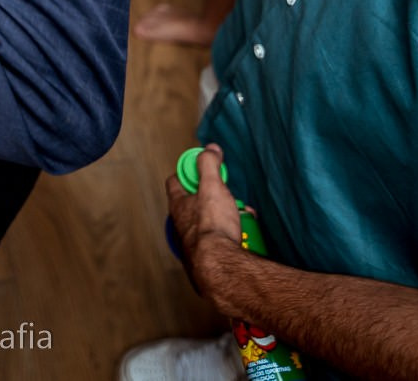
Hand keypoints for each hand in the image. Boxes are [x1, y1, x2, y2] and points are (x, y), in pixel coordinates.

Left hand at [167, 144, 247, 311]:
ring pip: (208, 222)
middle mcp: (181, 223)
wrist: (220, 267)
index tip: (205, 168)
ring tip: (239, 216)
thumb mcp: (212, 186)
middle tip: (228, 196)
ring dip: (224, 216)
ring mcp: (192, 242)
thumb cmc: (212, 227)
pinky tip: (241, 235)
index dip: (189, 170)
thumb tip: (209, 149)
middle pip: (195, 202)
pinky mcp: (205, 257)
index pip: (176, 180)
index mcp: (178, 204)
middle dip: (214, 196)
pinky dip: (229, 234)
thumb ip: (209, 165)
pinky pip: (217, 240)